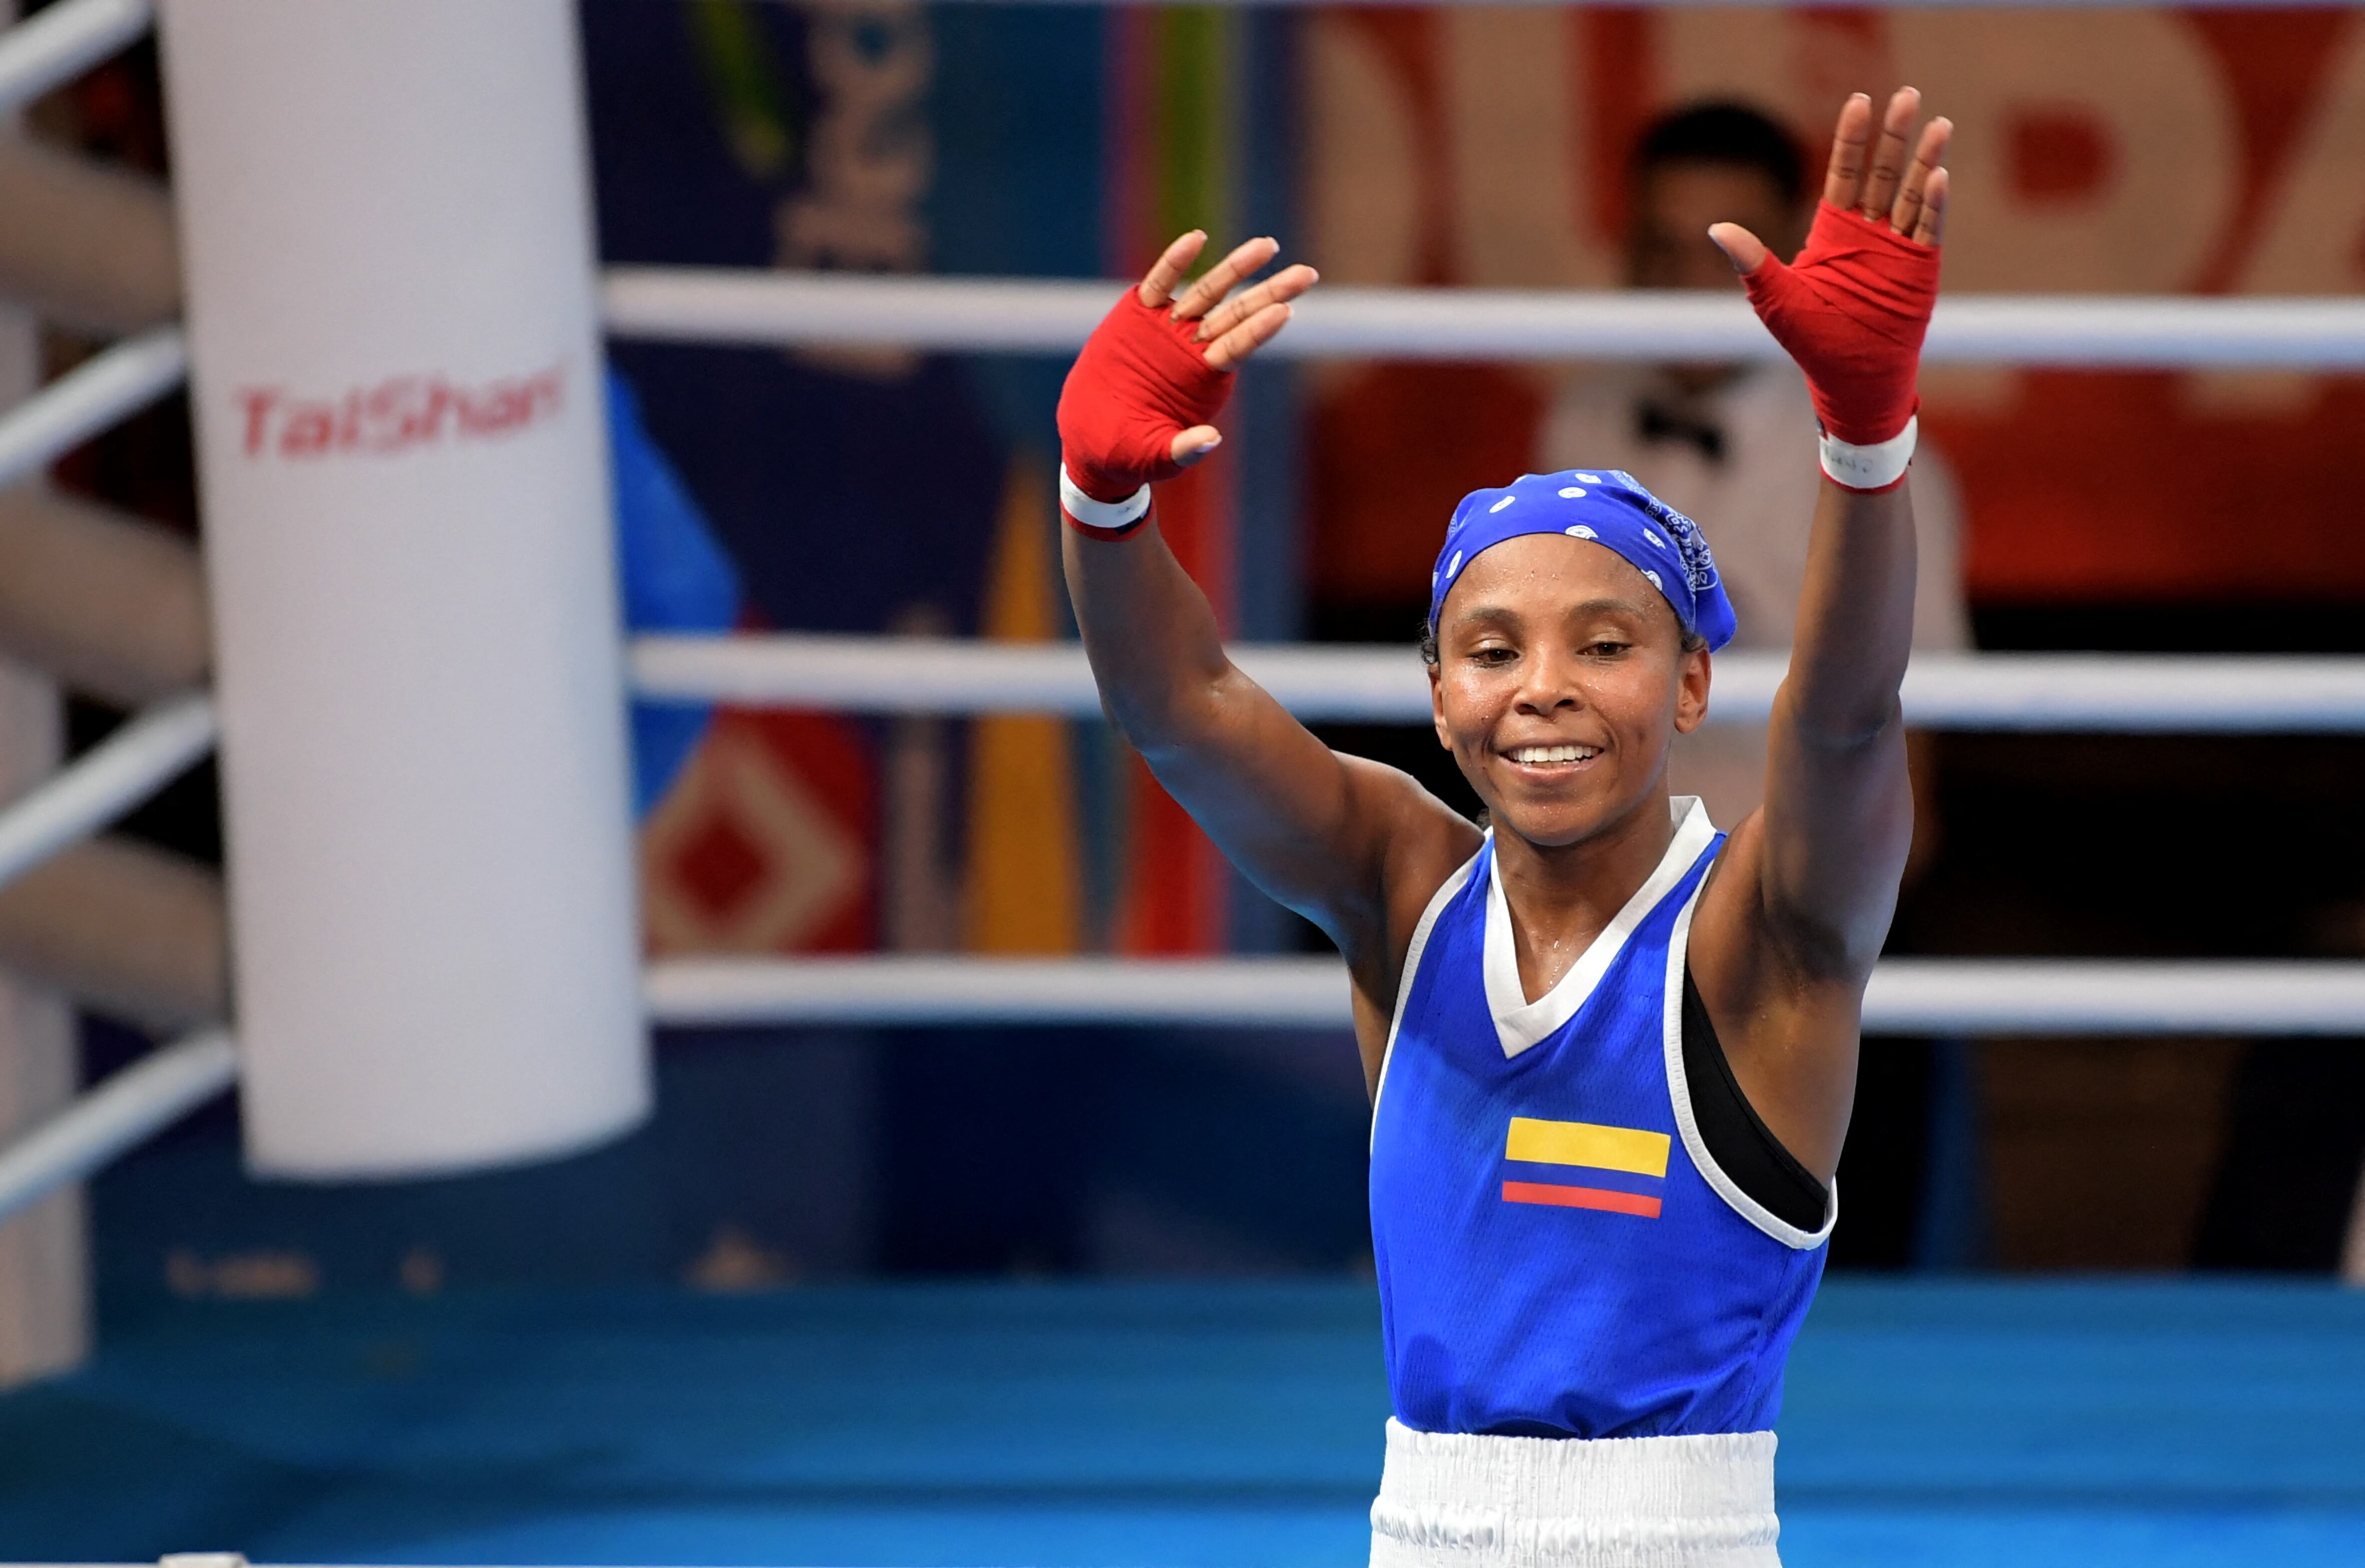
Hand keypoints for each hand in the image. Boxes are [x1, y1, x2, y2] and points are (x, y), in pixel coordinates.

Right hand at [1137, 231, 1318, 466]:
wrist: (1092, 438)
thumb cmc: (1132, 452)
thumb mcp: (1159, 456)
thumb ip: (1185, 449)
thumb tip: (1212, 440)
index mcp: (1204, 377)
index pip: (1239, 346)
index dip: (1261, 329)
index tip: (1287, 310)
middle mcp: (1192, 348)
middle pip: (1237, 313)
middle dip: (1271, 293)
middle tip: (1307, 275)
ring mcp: (1167, 328)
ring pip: (1207, 291)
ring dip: (1237, 268)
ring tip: (1268, 246)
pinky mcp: (1138, 315)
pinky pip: (1160, 283)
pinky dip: (1175, 261)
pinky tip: (1196, 239)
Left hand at [1708, 90, 1949, 455]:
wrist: (1850, 380)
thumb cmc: (1812, 342)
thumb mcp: (1775, 299)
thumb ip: (1751, 261)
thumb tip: (1715, 229)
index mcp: (1833, 231)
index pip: (1844, 173)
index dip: (1852, 138)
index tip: (1860, 101)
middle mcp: (1869, 232)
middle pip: (1882, 172)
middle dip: (1893, 135)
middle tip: (1906, 95)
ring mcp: (1897, 247)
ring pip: (1912, 192)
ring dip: (1924, 158)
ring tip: (1938, 123)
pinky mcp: (1921, 268)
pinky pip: (1928, 228)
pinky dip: (1934, 202)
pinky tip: (1938, 173)